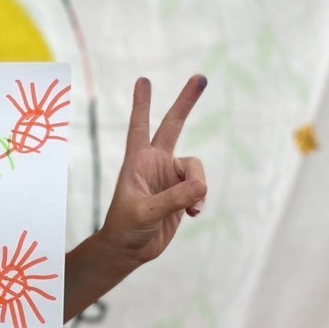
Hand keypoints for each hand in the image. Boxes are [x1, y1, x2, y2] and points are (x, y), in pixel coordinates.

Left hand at [98, 75, 207, 267]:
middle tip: (200, 77)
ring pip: (196, 168)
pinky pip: (201, 188)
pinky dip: (200, 200)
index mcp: (137, 161)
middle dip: (186, 102)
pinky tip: (192, 214)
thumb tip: (202, 186)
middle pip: (173, 125)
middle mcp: (154, 163)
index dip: (142, 104)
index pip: (139, 126)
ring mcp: (170, 177)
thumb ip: (173, 199)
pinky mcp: (182, 192)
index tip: (143, 80)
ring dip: (198, 187)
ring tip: (191, 208)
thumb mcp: (145, 213)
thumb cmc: (126, 228)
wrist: (130, 250)